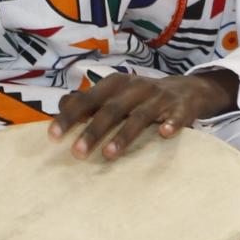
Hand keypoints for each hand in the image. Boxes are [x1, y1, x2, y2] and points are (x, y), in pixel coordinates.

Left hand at [50, 70, 237, 160]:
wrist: (187, 91)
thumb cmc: (141, 97)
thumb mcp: (115, 94)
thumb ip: (89, 100)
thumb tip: (61, 103)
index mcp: (116, 84)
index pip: (88, 100)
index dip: (70, 116)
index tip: (52, 136)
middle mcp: (136, 88)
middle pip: (111, 109)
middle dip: (93, 131)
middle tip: (77, 153)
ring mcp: (160, 98)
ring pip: (140, 116)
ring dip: (124, 135)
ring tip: (109, 155)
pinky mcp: (182, 108)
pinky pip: (177, 116)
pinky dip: (171, 124)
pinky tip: (164, 134)